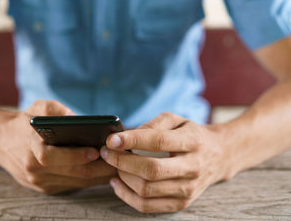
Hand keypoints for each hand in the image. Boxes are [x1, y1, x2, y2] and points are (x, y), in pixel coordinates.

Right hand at [0, 100, 116, 193]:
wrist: (0, 143)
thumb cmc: (23, 122)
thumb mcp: (37, 107)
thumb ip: (55, 110)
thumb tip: (78, 119)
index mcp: (29, 147)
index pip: (52, 156)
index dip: (76, 155)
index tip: (96, 150)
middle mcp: (33, 168)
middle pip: (71, 172)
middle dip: (98, 168)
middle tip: (118, 160)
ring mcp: (38, 182)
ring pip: (74, 182)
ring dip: (97, 176)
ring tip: (116, 166)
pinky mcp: (44, 188)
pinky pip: (71, 185)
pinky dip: (88, 180)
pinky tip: (102, 171)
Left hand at [100, 112, 229, 212]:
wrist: (219, 156)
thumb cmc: (191, 134)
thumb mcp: (176, 120)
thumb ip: (153, 124)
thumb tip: (127, 136)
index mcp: (192, 142)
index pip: (159, 142)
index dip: (132, 140)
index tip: (111, 139)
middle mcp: (193, 167)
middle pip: (151, 170)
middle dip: (122, 162)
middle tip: (107, 152)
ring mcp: (188, 189)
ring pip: (147, 190)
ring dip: (122, 178)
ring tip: (113, 165)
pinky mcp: (182, 203)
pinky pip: (148, 206)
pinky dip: (127, 196)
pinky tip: (117, 182)